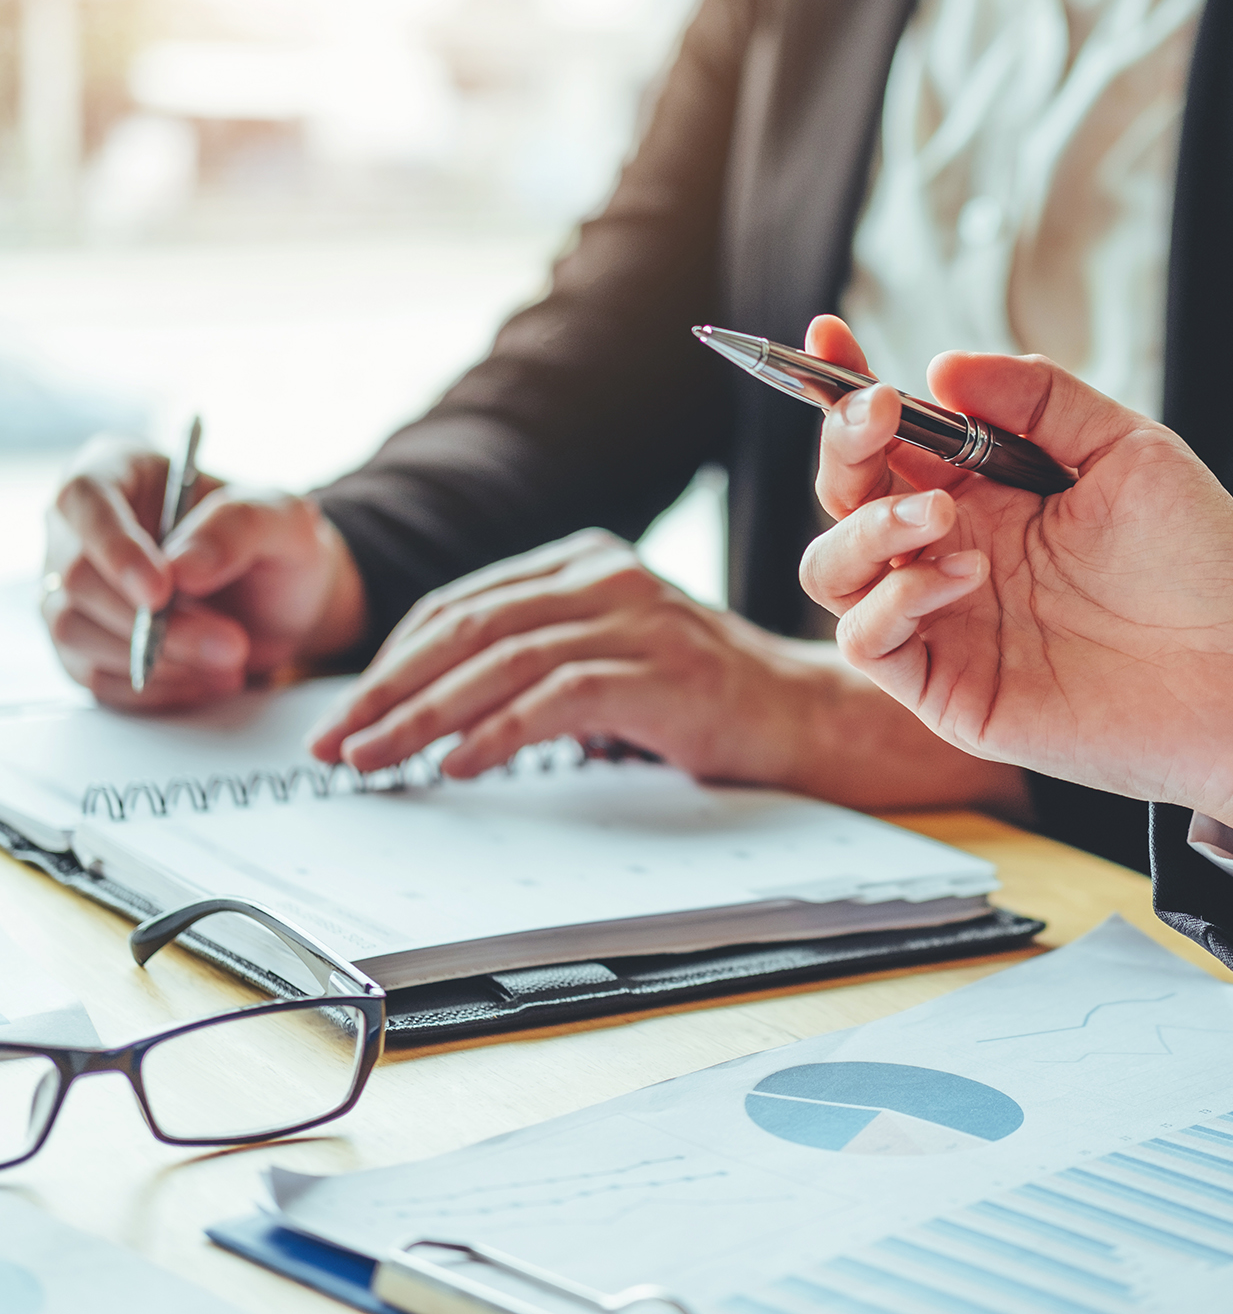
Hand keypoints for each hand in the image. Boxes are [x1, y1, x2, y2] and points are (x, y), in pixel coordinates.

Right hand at [43, 436, 366, 709]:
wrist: (288, 604)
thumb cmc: (281, 547)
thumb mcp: (285, 521)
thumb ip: (238, 527)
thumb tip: (180, 567)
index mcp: (120, 470)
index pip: (83, 498)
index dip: (115, 549)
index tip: (160, 593)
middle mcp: (82, 528)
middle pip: (77, 576)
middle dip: (155, 623)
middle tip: (231, 645)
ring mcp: (74, 589)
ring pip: (75, 630)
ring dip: (158, 659)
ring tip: (232, 661)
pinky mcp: (84, 644)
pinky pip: (92, 676)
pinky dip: (155, 688)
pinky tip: (207, 679)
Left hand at [305, 528, 1031, 813]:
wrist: (802, 716)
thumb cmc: (698, 696)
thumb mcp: (607, 658)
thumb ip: (533, 658)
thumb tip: (425, 707)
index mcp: (583, 561)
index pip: (463, 602)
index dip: (395, 658)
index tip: (349, 709)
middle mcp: (604, 575)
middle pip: (468, 624)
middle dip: (389, 687)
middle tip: (335, 740)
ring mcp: (635, 616)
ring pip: (500, 660)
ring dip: (423, 716)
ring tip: (373, 760)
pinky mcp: (660, 667)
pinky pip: (555, 697)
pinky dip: (497, 733)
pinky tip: (456, 767)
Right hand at [799, 316, 1232, 854]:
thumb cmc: (1200, 566)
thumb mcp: (1131, 450)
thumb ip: (1040, 400)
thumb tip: (942, 367)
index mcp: (985, 492)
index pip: (890, 437)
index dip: (846, 388)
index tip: (829, 336)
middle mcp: (949, 551)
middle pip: (844, 495)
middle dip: (845, 447)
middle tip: (882, 415)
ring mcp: (942, 621)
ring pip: (832, 569)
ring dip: (866, 527)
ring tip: (940, 512)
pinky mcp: (944, 687)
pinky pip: (865, 642)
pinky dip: (892, 601)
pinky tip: (962, 575)